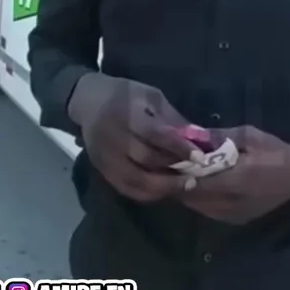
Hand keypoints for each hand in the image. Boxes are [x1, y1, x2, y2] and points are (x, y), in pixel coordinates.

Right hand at [68, 73, 196, 202]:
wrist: (88, 102)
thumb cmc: (126, 95)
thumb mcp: (152, 98)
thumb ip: (174, 120)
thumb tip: (201, 140)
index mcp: (127, 113)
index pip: (155, 135)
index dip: (179, 148)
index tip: (200, 157)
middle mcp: (113, 137)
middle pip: (145, 160)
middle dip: (173, 170)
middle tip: (197, 176)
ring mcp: (105, 156)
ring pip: (134, 180)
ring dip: (162, 187)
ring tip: (185, 186)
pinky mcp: (101, 169)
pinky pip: (125, 188)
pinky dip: (146, 193)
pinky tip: (164, 191)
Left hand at [177, 125, 289, 225]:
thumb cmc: (276, 151)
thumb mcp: (248, 135)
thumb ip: (217, 137)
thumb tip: (188, 134)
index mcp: (235, 177)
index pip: (193, 179)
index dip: (176, 170)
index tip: (166, 156)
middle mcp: (230, 201)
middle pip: (190, 194)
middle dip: (178, 180)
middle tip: (169, 164)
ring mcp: (231, 214)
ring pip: (196, 204)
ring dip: (187, 190)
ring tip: (181, 173)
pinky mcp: (234, 220)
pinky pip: (207, 210)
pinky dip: (199, 198)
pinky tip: (199, 184)